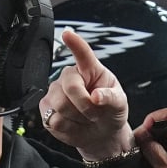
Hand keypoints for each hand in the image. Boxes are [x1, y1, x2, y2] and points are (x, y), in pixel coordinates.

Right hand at [41, 29, 129, 158]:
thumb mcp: (119, 104)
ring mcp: (56, 92)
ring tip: (85, 118)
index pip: (82, 54)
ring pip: (60, 105)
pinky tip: (74, 124)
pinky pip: (53, 119)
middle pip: (70, 86)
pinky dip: (68, 128)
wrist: (101, 134)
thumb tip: (96, 97)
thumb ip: (110, 98)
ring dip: (77, 118)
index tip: (68, 34)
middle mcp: (70, 77)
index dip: (75, 43)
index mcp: (90, 69)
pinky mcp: (47, 109)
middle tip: (95, 114)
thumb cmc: (110, 113)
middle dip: (85, 105)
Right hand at [136, 106, 166, 167]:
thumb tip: (142, 137)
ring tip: (142, 151)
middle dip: (149, 131)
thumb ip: (153, 151)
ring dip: (152, 141)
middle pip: (166, 124)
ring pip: (166, 135)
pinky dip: (157, 149)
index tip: (143, 131)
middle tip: (138, 143)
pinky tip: (150, 158)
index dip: (153, 118)